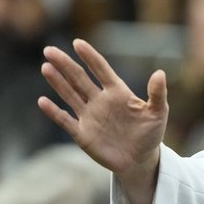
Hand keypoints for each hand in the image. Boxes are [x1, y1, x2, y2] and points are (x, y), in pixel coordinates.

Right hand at [38, 39, 167, 203]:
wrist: (140, 160)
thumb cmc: (150, 133)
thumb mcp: (158, 113)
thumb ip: (157, 93)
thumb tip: (160, 73)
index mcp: (118, 92)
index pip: (101, 70)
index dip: (90, 57)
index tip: (77, 43)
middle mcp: (100, 100)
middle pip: (79, 78)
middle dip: (65, 64)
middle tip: (49, 50)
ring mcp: (90, 116)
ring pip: (70, 95)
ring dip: (57, 82)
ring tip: (46, 67)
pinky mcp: (82, 134)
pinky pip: (65, 121)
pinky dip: (54, 111)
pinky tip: (42, 101)